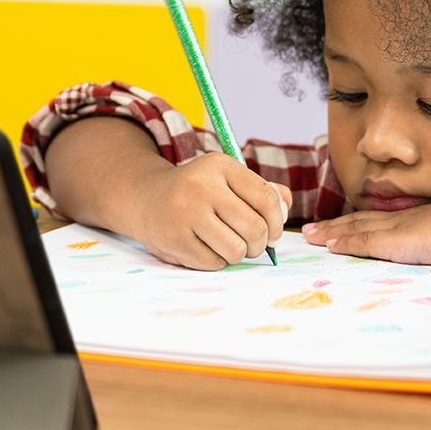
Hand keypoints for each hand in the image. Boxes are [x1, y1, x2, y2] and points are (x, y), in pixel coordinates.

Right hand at [130, 153, 292, 269]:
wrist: (146, 199)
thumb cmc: (198, 192)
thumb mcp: (227, 180)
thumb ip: (262, 190)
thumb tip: (285, 209)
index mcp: (220, 166)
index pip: (267, 199)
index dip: (277, 222)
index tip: (272, 232)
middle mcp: (202, 185)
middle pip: (255, 228)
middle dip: (259, 244)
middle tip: (251, 244)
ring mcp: (186, 212)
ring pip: (237, 250)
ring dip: (238, 254)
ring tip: (228, 245)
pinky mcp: (175, 238)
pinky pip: (214, 263)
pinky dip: (217, 261)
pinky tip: (206, 248)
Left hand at [300, 185, 430, 265]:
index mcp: (420, 221)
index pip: (381, 222)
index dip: (358, 225)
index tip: (339, 228)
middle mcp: (406, 221)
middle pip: (362, 223)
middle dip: (336, 228)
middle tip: (311, 232)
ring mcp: (404, 230)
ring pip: (358, 230)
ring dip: (333, 234)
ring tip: (310, 237)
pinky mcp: (404, 242)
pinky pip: (367, 242)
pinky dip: (346, 243)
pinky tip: (330, 246)